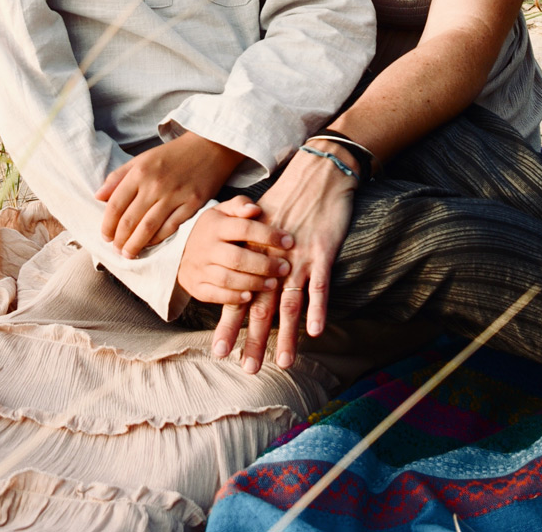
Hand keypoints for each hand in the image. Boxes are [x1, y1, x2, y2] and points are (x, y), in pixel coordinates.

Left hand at [96, 132, 243, 257]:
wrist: (210, 146)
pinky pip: (170, 228)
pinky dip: (157, 239)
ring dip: (135, 245)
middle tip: (116, 249)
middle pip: (130, 220)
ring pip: (148, 228)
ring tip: (128, 254)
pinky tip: (150, 244)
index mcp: (140, 171)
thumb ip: (118, 177)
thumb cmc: (174, 154)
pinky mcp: (192, 204)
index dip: (107, 224)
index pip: (116, 205)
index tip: (105, 236)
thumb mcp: (143, 158)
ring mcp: (175, 195)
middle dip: (119, 240)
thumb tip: (98, 197)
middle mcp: (155, 184)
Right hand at [176, 196, 293, 306]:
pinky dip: (234, 297)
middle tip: (284, 267)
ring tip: (273, 283)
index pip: (244, 229)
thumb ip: (240, 205)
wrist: (181, 250)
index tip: (289, 241)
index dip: (268, 235)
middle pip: (237, 258)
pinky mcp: (196, 287)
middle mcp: (206, 247)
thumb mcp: (223, 211)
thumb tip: (255, 209)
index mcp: (215, 225)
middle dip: (264, 264)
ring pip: (228, 279)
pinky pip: (215, 295)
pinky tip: (250, 297)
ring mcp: (199, 268)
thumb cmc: (213, 229)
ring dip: (253, 283)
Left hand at [213, 142, 356, 372]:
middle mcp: (273, 259)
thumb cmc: (292, 196)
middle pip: (261, 305)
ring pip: (290, 302)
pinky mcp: (322, 252)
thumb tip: (245, 273)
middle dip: (253, 339)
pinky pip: (320, 285)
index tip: (219, 352)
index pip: (239, 294)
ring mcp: (298, 257)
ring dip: (285, 336)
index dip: (229, 323)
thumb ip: (254, 248)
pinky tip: (315, 331)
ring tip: (281, 364)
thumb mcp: (264, 221)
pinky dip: (318, 308)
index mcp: (255, 253)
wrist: (318, 171)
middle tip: (247, 369)